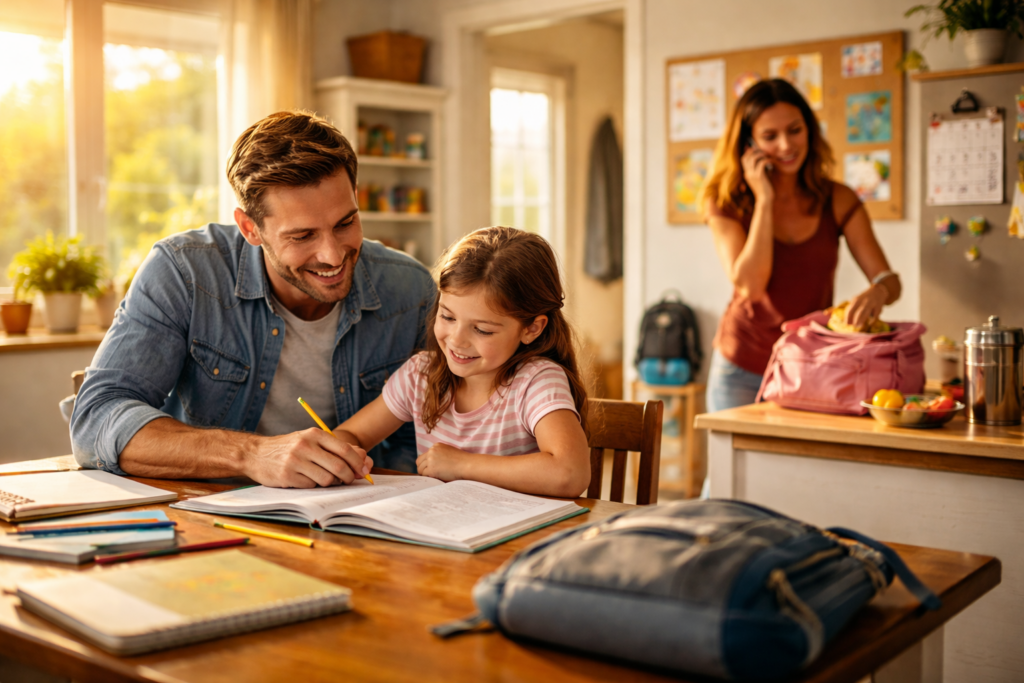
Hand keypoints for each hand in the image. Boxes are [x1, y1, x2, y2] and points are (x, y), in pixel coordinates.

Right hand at [245, 428, 372, 487]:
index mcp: (314, 434)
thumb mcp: (310, 440)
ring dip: (330, 483)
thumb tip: (364, 459)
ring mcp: (295, 461)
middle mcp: (305, 445)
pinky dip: (313, 486)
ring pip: (326, 479)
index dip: (358, 462)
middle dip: (348, 476)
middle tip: (348, 480)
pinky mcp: (287, 476)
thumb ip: (336, 448)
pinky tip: (305, 479)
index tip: (363, 470)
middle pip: (338, 466)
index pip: (345, 449)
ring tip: (323, 478)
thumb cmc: (289, 448)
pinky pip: (311, 486)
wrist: (256, 454)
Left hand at [417, 443, 469, 480]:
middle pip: (419, 462)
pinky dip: (429, 477)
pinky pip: (424, 475)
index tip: (431, 469)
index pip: (424, 456)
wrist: (467, 465)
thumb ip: (438, 455)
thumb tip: (429, 464)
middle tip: (430, 474)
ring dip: (426, 474)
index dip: (426, 464)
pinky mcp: (432, 469)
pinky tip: (437, 478)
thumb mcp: (448, 452)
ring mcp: (431, 460)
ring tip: (435, 476)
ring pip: (420, 469)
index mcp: (436, 446)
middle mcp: (432, 451)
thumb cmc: (461, 461)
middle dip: (423, 469)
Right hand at [741, 144, 773, 201]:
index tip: (754, 148)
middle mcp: (748, 173)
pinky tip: (771, 160)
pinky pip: (762, 162)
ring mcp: (752, 175)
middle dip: (754, 151)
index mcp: (747, 174)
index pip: (744, 159)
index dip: (748, 152)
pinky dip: (767, 159)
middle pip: (747, 157)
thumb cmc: (765, 189)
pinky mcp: (759, 176)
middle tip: (762, 150)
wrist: (765, 199)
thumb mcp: (761, 177)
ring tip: (767, 155)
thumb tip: (764, 160)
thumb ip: (760, 169)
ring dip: (761, 154)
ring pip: (754, 158)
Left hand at [844, 284, 887, 330]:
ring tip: (859, 325)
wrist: (877, 291)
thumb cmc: (864, 298)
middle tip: (854, 326)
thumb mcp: (856, 300)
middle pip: (858, 312)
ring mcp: (872, 304)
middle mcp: (864, 301)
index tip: (847, 324)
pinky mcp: (879, 307)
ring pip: (866, 313)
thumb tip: (847, 321)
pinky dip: (872, 320)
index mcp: (856, 300)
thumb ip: (852, 309)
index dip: (848, 318)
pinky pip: (875, 315)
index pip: (850, 310)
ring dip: (862, 320)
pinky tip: (869, 323)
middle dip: (855, 320)